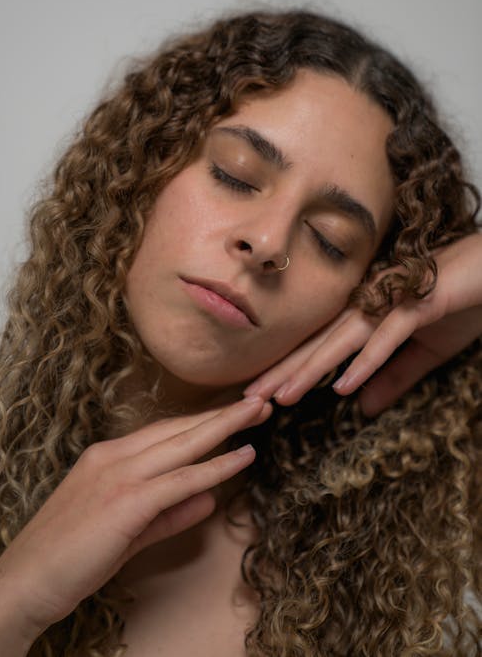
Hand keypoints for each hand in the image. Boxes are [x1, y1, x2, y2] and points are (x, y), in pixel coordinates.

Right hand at [0, 396, 270, 642]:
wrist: (24, 583)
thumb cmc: (68, 558)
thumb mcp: (126, 531)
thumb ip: (169, 514)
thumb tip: (209, 498)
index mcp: (108, 457)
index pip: (166, 430)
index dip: (203, 421)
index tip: (233, 413)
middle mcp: (114, 456)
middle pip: (179, 428)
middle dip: (222, 415)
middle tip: (259, 401)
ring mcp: (119, 476)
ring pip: (183, 444)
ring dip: (226, 428)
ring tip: (259, 414)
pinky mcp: (125, 502)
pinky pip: (181, 480)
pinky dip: (216, 467)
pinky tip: (243, 459)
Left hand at [244, 233, 481, 416]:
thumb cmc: (465, 301)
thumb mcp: (427, 351)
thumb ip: (394, 376)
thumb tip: (362, 408)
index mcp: (371, 311)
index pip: (324, 343)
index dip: (291, 366)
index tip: (260, 392)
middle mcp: (374, 303)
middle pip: (321, 341)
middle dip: (284, 369)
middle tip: (247, 398)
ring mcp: (395, 300)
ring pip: (344, 339)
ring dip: (312, 367)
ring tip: (280, 395)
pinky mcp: (422, 302)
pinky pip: (389, 336)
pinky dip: (366, 361)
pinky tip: (343, 386)